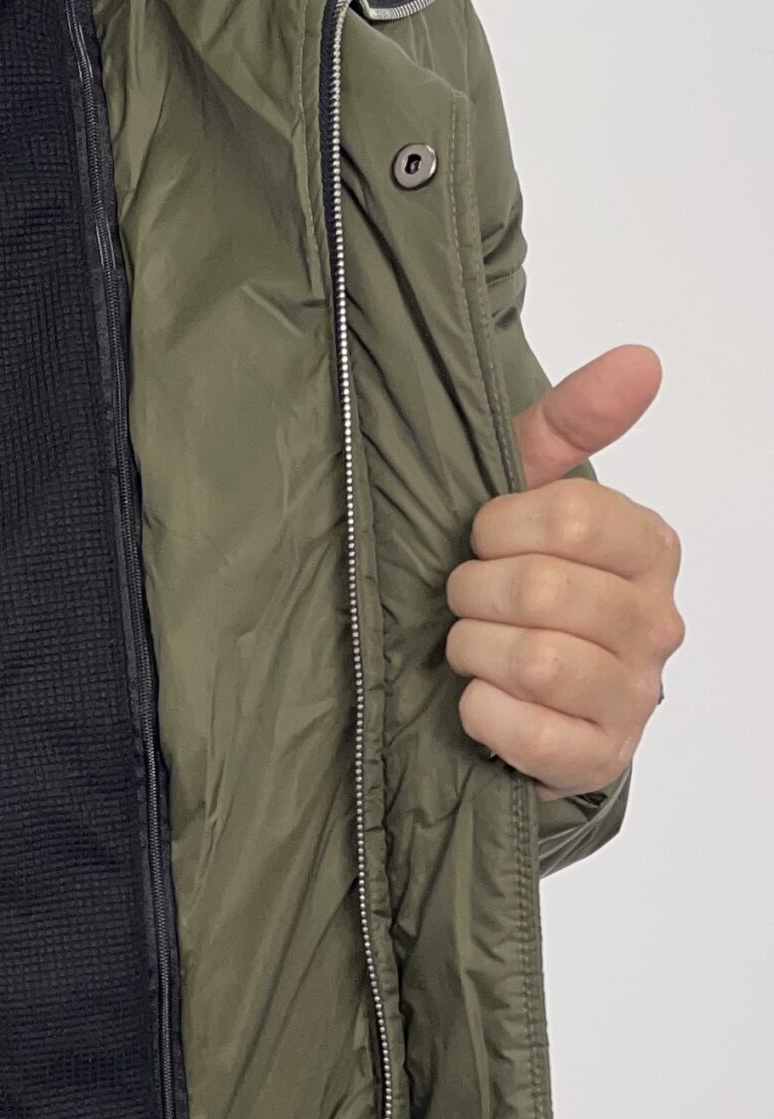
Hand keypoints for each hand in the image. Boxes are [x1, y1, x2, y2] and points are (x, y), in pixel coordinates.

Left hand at [445, 344, 682, 798]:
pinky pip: (527, 731)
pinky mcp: (597, 759)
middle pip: (544, 591)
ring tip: (469, 648)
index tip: (481, 540)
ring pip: (535, 661)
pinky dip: (480, 713)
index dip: (500, 529)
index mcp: (648, 549)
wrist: (515, 696)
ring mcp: (633, 697)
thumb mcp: (529, 496)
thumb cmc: (516, 582)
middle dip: (474, 594)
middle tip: (463, 601)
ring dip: (473, 651)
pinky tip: (476, 701)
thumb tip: (640, 359)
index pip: (572, 518)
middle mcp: (655, 623)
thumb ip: (572, 422)